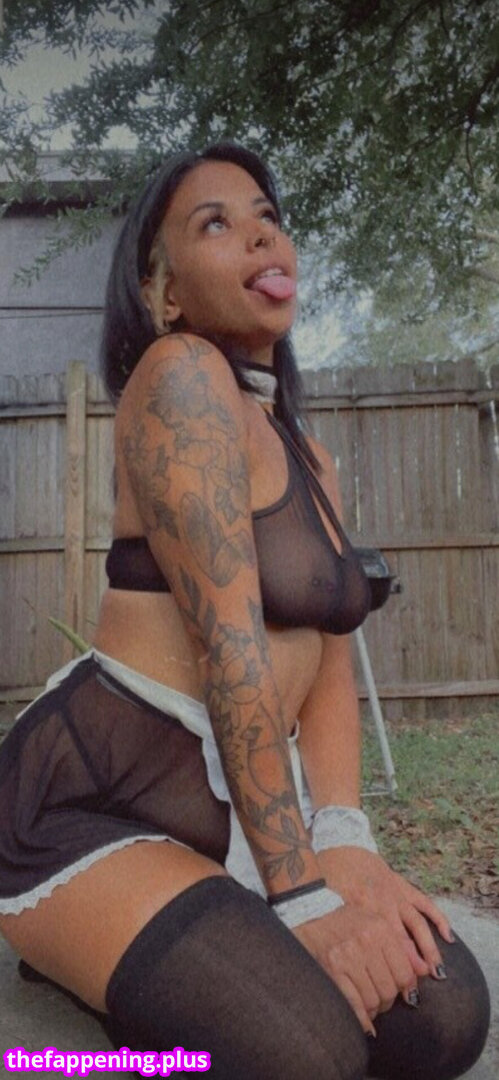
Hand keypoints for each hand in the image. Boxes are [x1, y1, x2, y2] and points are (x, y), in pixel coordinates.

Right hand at [292, 904, 416, 1034]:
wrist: (309, 912)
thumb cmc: (345, 920)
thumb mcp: (375, 923)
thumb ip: (401, 946)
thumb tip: (426, 971)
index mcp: (381, 928)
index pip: (405, 972)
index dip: (405, 988)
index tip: (400, 992)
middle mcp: (366, 941)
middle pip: (390, 989)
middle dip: (388, 1001)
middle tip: (383, 1001)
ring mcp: (348, 955)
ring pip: (373, 999)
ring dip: (374, 1010)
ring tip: (370, 1007)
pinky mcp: (332, 969)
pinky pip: (354, 1003)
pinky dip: (362, 1019)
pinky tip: (366, 1026)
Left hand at [316, 847, 453, 977]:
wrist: (341, 846)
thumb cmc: (332, 880)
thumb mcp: (331, 905)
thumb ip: (340, 929)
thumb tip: (341, 961)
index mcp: (365, 912)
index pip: (384, 947)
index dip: (392, 969)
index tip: (399, 991)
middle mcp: (385, 906)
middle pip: (403, 941)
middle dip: (412, 966)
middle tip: (418, 990)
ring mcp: (398, 895)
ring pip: (418, 925)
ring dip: (429, 949)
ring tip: (437, 971)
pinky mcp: (404, 886)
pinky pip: (425, 904)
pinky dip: (438, 919)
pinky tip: (448, 937)